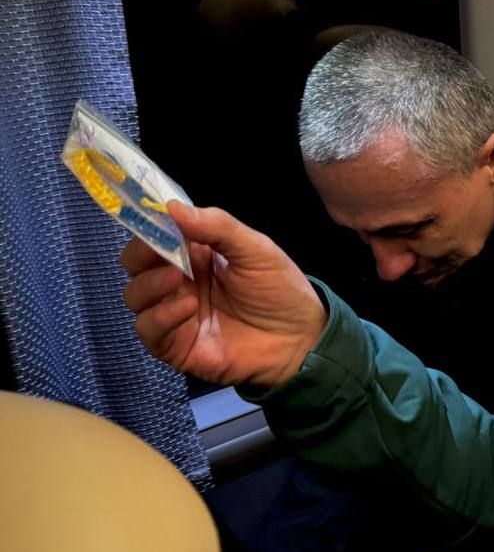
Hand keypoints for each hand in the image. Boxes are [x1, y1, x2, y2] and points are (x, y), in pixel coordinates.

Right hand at [121, 202, 326, 388]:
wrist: (301, 339)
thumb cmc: (280, 291)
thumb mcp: (255, 249)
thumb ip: (217, 226)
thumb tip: (172, 206)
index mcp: (195, 255)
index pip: (155, 235)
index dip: (147, 225)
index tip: (149, 218)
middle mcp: (178, 282)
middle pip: (135, 264)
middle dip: (140, 254)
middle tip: (160, 252)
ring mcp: (174, 313)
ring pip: (134, 296)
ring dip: (149, 285)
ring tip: (176, 279)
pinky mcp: (175, 344)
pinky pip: (148, 330)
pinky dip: (160, 317)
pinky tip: (187, 307)